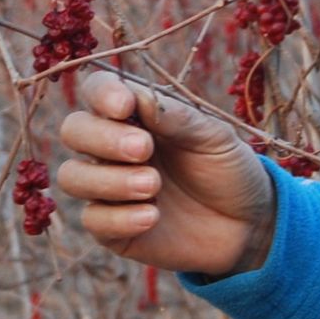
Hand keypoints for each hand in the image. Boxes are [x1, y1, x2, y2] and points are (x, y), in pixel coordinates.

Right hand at [55, 72, 275, 277]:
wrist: (247, 224)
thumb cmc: (227, 169)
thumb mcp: (214, 137)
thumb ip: (178, 117)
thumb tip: (136, 96)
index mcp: (136, 115)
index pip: (98, 89)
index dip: (102, 93)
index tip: (125, 106)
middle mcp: (112, 148)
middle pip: (74, 130)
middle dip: (102, 138)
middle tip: (144, 149)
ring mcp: (108, 188)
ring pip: (72, 176)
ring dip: (110, 179)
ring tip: (154, 185)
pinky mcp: (111, 228)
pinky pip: (93, 220)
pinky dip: (120, 218)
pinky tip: (152, 216)